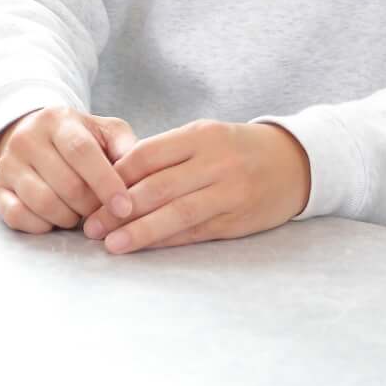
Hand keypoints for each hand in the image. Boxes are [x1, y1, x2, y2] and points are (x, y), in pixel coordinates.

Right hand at [0, 106, 140, 234]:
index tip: (125, 207)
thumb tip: (140, 174)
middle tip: (102, 212)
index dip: (106, 182)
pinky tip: (55, 220)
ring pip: (43, 203)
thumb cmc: (80, 140)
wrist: (33, 136)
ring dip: (69, 218)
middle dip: (92, 207)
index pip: (82, 152)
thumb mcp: (105, 132)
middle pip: (66, 184)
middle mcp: (27, 139)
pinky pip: (18, 216)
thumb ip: (126, 147)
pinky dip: (41, 226)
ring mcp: (8, 164)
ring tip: (79, 214)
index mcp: (58, 121)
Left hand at [82, 120, 310, 253]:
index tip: (88, 192)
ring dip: (140, 232)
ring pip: (176, 214)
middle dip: (119, 209)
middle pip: (158, 187)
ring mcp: (229, 193)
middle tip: (90, 226)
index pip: (147, 155)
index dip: (114, 176)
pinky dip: (167, 241)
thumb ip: (165, 154)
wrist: (296, 163)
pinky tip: (144, 249)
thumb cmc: (236, 149)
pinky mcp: (237, 221)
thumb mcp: (204, 137)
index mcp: (200, 136)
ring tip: (111, 244)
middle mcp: (215, 163)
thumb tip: (114, 178)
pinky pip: (196, 232)